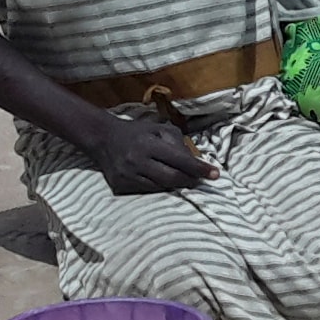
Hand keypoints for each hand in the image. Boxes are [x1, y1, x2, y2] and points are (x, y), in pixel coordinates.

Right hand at [92, 115, 219, 194]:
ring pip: (160, 187)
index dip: (199, 168)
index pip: (180, 160)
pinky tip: (159, 178)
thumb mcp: (158, 128)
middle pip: (172, 179)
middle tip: (201, 180)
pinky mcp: (120, 186)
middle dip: (190, 180)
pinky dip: (158, 187)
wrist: (103, 138)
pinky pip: (146, 191)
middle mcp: (137, 161)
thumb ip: (177, 142)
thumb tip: (195, 160)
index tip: (215, 174)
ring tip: (181, 178)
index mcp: (148, 144)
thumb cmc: (137, 132)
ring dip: (174, 184)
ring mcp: (127, 176)